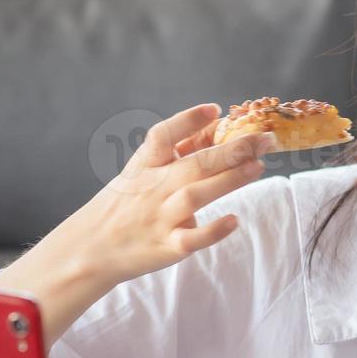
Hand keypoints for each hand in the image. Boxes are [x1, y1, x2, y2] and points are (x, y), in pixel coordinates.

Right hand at [71, 102, 277, 285]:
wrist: (91, 248)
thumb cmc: (127, 203)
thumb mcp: (144, 171)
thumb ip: (181, 148)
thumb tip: (218, 124)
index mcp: (145, 166)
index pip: (163, 136)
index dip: (187, 120)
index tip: (215, 109)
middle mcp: (153, 189)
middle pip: (194, 164)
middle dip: (232, 150)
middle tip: (265, 139)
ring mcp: (160, 218)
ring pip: (195, 196)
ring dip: (228, 180)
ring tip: (258, 167)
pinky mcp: (167, 247)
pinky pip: (191, 239)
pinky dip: (212, 231)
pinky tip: (233, 221)